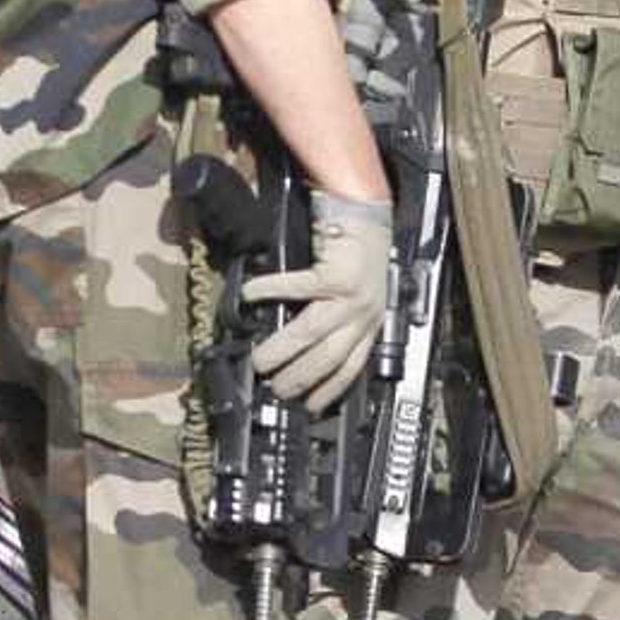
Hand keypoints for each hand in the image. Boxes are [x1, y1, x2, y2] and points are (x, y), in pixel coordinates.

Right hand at [244, 192, 393, 412]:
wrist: (367, 213)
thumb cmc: (357, 254)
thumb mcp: (355, 296)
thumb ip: (335, 320)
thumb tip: (299, 348)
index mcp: (369, 322)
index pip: (351, 367)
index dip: (330, 389)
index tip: (310, 406)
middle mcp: (363, 313)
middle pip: (328, 357)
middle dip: (300, 378)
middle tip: (275, 388)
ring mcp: (350, 295)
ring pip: (311, 333)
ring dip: (283, 350)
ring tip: (260, 360)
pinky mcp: (334, 273)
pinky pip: (296, 287)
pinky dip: (269, 291)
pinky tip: (250, 295)